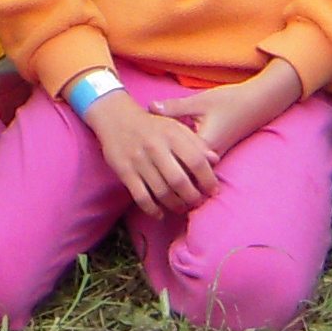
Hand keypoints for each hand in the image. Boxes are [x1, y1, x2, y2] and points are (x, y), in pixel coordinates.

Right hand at [86, 87, 219, 212]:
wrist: (116, 117)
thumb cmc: (153, 125)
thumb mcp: (175, 126)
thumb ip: (196, 143)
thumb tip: (215, 160)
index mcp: (171, 134)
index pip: (196, 161)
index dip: (208, 179)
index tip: (213, 190)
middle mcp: (155, 147)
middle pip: (179, 181)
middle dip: (192, 197)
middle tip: (197, 202)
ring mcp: (138, 160)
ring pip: (161, 191)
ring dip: (175, 205)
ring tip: (181, 207)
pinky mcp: (124, 170)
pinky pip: (141, 196)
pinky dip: (152, 209)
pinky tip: (160, 213)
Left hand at [145, 57, 303, 158]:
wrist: (257, 104)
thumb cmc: (229, 101)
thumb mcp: (199, 102)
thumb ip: (174, 107)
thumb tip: (150, 108)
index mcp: (204, 147)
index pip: (177, 164)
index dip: (158, 162)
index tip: (140, 160)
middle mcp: (210, 157)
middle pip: (183, 173)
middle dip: (165, 171)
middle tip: (143, 168)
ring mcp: (214, 157)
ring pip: (190, 170)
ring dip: (175, 168)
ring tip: (152, 166)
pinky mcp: (216, 152)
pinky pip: (196, 164)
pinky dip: (184, 161)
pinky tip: (170, 156)